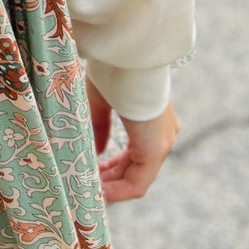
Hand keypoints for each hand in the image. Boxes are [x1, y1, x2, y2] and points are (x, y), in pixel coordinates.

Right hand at [85, 75, 179, 203]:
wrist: (129, 57)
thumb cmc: (114, 72)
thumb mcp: (102, 101)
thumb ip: (100, 126)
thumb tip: (98, 150)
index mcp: (152, 122)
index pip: (134, 155)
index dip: (111, 168)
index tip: (90, 171)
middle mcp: (162, 136)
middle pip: (135, 170)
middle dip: (109, 179)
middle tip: (85, 184)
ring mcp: (161, 143)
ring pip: (137, 178)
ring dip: (112, 187)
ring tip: (88, 191)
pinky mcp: (155, 150)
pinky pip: (138, 183)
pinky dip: (118, 190)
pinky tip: (99, 192)